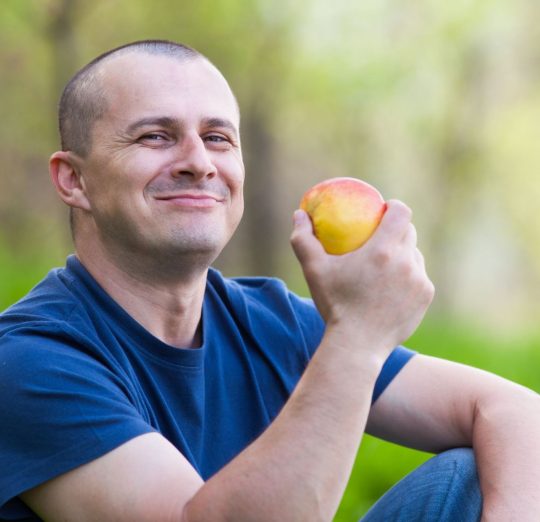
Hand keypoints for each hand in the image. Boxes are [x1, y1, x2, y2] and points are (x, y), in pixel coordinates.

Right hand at [290, 199, 434, 352]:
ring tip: (386, 264)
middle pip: (409, 232)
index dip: (394, 206)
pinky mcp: (425, 297)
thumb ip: (304, 239)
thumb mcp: (314, 271)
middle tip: (381, 236)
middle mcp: (407, 262)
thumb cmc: (334, 305)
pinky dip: (408, 277)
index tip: (384, 209)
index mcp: (383, 250)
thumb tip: (299, 214)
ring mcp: (420, 280)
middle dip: (397, 229)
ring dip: (403, 254)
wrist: (358, 345)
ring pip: (415, 256)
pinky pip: (419, 277)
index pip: (401, 212)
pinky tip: (392, 286)